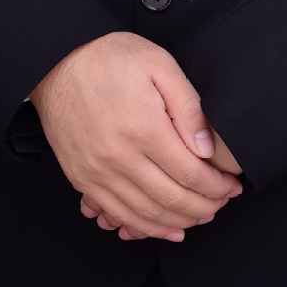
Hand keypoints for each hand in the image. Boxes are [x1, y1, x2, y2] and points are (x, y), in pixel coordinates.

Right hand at [30, 33, 241, 241]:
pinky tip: (162, 227)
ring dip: (177, 222)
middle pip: (171, 199)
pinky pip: (116, 214)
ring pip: (145, 213)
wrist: (56, 62)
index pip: (190, 173)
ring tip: (199, 217)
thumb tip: (206, 147)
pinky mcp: (82, 178)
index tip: (231, 187)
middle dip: (203, 207)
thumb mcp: (158, 64)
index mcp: (143, 127)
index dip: (216, 186)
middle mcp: (119, 156)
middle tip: (220, 204)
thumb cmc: (108, 58)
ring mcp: (97, 171)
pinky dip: (142, 227)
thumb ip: (187, 105)